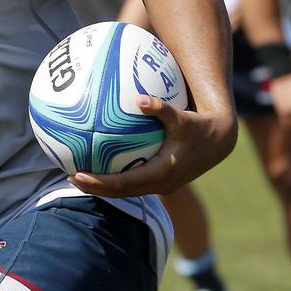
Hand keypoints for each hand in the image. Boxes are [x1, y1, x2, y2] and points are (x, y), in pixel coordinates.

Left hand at [70, 94, 234, 196]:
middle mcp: (160, 184)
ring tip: (80, 175)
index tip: (78, 174)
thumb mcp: (182, 118)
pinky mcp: (162, 180)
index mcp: (162, 173)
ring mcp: (161, 185)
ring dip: (103, 186)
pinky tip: (102, 164)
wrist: (219, 142)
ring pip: (126, 190)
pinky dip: (116, 179)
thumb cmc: (200, 127)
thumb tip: (139, 98)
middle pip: (120, 192)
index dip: (99, 182)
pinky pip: (133, 182)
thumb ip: (161, 108)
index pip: (123, 183)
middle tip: (70, 175)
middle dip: (95, 187)